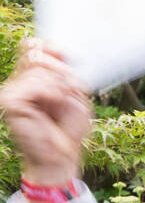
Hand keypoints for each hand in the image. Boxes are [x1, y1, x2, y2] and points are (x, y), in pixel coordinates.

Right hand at [0, 39, 91, 189]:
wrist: (62, 156)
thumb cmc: (69, 129)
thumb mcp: (74, 95)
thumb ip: (64, 71)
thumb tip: (50, 50)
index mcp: (33, 78)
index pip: (33, 47)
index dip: (50, 46)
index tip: (68, 55)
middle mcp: (19, 82)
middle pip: (36, 54)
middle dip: (60, 70)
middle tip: (71, 89)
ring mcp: (12, 91)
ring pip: (37, 69)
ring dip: (59, 85)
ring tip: (62, 102)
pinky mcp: (11, 101)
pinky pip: (33, 84)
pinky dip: (51, 91)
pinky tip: (55, 102)